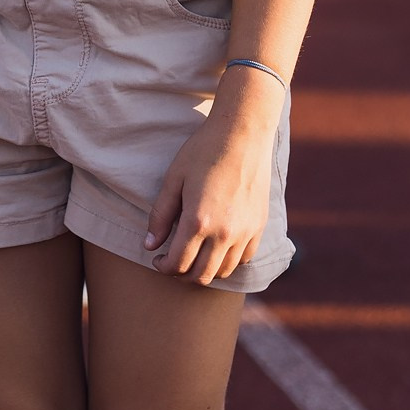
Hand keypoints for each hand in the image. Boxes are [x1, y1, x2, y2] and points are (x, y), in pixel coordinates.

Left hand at [142, 73, 281, 286]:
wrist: (243, 133)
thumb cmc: (203, 151)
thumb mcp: (173, 179)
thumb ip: (160, 215)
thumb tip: (150, 246)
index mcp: (198, 222)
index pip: (178, 264)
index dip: (164, 267)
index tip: (158, 259)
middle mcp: (224, 233)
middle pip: (201, 275)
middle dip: (181, 274)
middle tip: (173, 261)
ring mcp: (245, 231)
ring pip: (223, 271)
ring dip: (205, 270)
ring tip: (195, 255)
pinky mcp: (259, 226)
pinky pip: (244, 259)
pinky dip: (228, 261)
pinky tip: (217, 248)